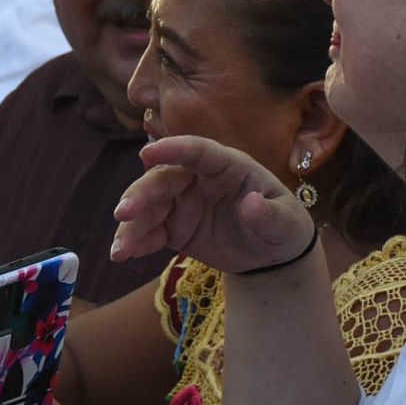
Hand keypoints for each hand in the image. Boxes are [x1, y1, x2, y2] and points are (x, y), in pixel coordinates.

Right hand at [113, 135, 313, 274]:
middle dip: (140, 194)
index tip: (147, 154)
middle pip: (163, 179)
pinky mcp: (174, 227)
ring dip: (131, 225)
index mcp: (227, 166)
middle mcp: (198, 179)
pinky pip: (150, 231)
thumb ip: (270, 215)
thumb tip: (253, 203)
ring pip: (149, 206)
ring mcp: (183, 202)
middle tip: (123, 213)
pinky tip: (124, 255)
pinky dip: (135, 241)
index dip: (172, 149)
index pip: (198, 151)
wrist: (271, 255)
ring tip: (119, 249)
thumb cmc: (283, 227)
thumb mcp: (286, 223)